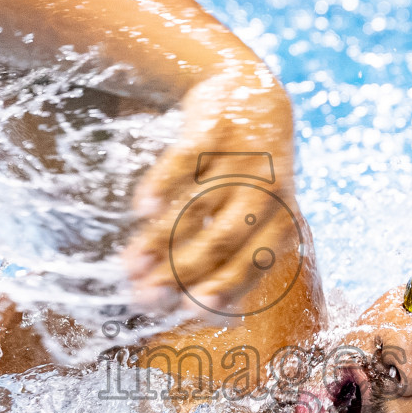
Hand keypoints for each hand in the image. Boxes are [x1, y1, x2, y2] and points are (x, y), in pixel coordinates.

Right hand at [123, 67, 303, 316]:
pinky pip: (185, 160)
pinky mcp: (216, 127)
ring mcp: (241, 158)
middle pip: (221, 240)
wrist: (254, 98)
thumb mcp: (255, 216)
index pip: (253, 263)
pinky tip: (140, 209)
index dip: (222, 288)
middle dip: (180, 272)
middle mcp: (267, 190)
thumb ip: (230, 258)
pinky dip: (162, 185)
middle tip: (144, 295)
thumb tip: (191, 314)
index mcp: (282, 220)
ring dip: (160, 239)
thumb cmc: (248, 176)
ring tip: (129, 264)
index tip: (188, 311)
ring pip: (197, 206)